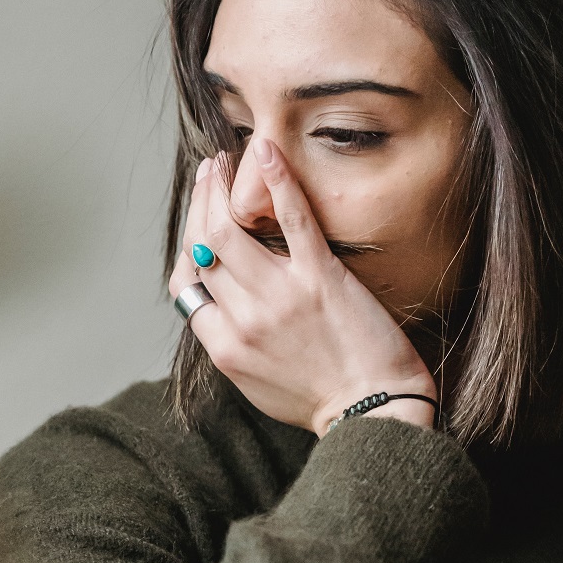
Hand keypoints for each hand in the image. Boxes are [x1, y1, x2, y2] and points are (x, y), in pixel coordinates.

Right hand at [167, 139, 437, 435]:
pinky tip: (266, 151)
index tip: (200, 222)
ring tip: (226, 163)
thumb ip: (234, 345)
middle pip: (202, 246)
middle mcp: (243, 319)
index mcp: (224, 346)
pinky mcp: (321, 278)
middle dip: (201, 201)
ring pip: (229, 227)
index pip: (186, 283)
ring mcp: (280, 295)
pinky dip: (276, 180)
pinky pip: (291, 218)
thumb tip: (221, 310)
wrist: (375, 411)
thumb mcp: (258, 385)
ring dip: (221, 186)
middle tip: (208, 173)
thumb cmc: (325, 401)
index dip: (189, 246)